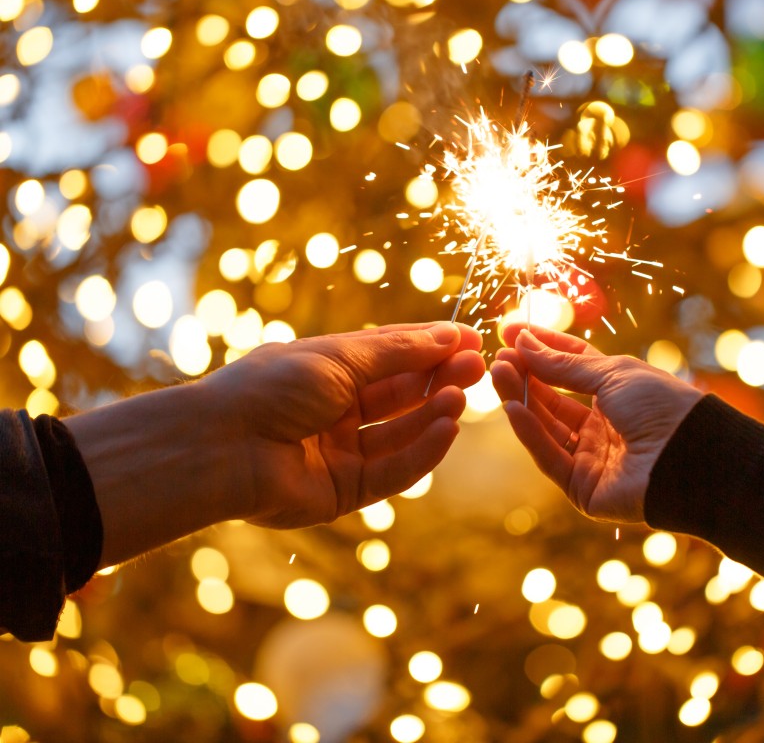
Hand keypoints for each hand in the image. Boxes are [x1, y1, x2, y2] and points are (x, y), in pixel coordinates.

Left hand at [67, 322, 484, 564]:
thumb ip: (398, 352)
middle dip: (440, 379)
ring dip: (434, 413)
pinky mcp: (346, 491)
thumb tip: (449, 335)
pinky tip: (448, 428)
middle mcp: (339, 411)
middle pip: (403, 395)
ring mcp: (343, 452)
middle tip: (479, 367)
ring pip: (402, 433)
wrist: (221, 445)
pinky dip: (423, 450)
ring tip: (462, 396)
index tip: (471, 339)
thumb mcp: (340, 357)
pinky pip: (394, 471)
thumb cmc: (272, 387)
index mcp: (332, 372)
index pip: (393, 356)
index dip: (432, 347)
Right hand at [490, 325, 701, 522]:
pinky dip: (530, 433)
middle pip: (553, 398)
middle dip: (526, 375)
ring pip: (546, 427)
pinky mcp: (583, 489)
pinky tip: (512, 408)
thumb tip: (525, 342)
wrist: (689, 455)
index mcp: (617, 394)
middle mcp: (602, 426)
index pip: (570, 368)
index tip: (511, 333)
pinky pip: (550, 458)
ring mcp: (592, 459)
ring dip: (521, 400)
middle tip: (498, 357)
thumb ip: (564, 364)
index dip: (542, 350)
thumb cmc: (661, 407)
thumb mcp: (612, 373)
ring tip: (499, 373)